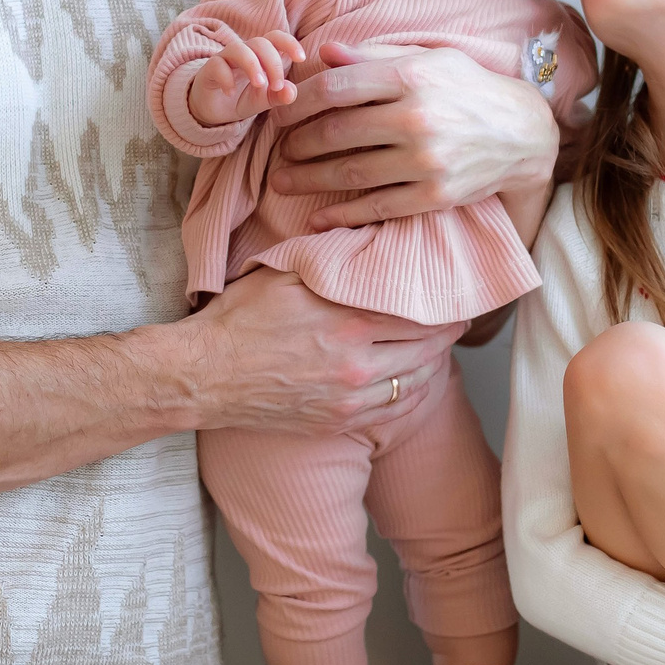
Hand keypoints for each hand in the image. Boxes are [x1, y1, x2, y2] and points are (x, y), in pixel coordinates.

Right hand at [177, 267, 464, 433]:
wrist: (205, 376)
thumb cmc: (239, 320)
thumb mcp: (284, 275)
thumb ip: (331, 262)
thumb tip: (367, 241)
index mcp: (347, 323)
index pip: (417, 312)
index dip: (441, 304)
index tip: (454, 295)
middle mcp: (356, 365)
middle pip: (425, 348)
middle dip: (445, 333)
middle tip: (458, 319)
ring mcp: (348, 399)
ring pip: (415, 382)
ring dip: (433, 364)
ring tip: (440, 349)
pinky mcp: (337, 423)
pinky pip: (393, 411)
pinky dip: (412, 395)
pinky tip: (415, 382)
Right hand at [184, 26, 306, 127]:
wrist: (214, 110)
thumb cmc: (242, 97)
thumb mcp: (264, 100)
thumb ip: (279, 95)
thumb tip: (291, 92)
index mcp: (262, 55)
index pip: (276, 38)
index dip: (289, 43)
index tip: (301, 58)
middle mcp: (245, 52)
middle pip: (260, 43)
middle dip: (273, 63)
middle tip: (277, 86)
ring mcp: (225, 59)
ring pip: (238, 49)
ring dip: (252, 65)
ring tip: (259, 85)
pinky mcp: (209, 69)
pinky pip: (217, 65)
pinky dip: (226, 78)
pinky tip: (230, 93)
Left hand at [269, 40, 556, 230]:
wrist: (523, 134)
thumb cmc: (468, 89)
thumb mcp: (428, 59)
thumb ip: (375, 57)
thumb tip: (324, 53)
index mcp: (411, 77)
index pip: (336, 88)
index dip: (299, 102)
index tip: (280, 112)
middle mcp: (416, 118)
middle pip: (336, 132)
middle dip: (297, 143)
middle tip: (278, 150)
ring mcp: (426, 161)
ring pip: (349, 172)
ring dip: (308, 179)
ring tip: (283, 181)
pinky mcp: (434, 196)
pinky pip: (377, 207)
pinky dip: (343, 214)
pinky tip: (319, 217)